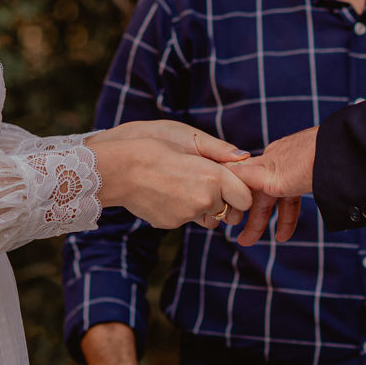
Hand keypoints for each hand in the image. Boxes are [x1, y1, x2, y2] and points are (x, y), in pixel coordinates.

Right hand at [88, 122, 253, 228]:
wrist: (119, 169)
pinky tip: (166, 192)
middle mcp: (205, 200)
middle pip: (230, 212)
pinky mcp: (172, 224)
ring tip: (184, 186)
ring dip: (204, 207)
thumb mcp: (188, 141)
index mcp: (214, 177)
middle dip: (225, 202)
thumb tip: (244, 157)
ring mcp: (188, 215)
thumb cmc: (153, 147)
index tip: (231, 182)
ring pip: (208, 217)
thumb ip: (219, 152)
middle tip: (209, 185)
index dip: (241, 191)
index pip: (246, 198)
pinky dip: (181, 209)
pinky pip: (185, 219)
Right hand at [227, 125, 317, 245]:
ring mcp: (294, 165)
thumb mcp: (275, 174)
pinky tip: (292, 221)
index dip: (237, 205)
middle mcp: (276, 161)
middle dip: (255, 219)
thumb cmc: (310, 160)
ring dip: (276, 218)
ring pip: (280, 195)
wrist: (347, 149)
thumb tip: (221, 170)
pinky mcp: (311, 170)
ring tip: (279, 238)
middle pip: (261, 194)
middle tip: (246, 241)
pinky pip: (295, 193)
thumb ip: (248, 176)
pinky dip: (291, 210)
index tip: (230, 222)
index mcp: (265, 161)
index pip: (244, 185)